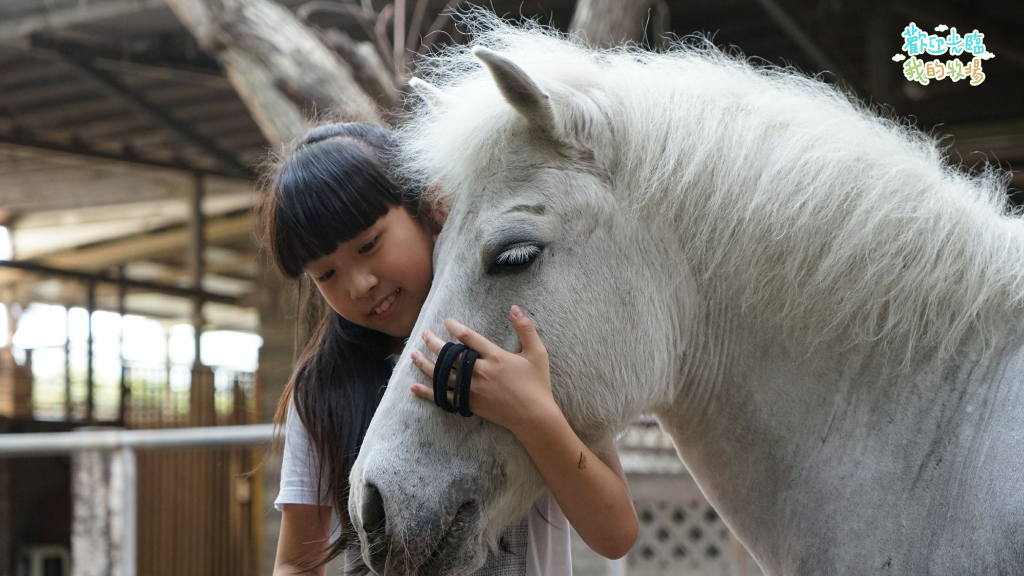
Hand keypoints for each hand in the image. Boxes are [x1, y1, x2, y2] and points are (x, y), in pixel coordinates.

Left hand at [409, 305, 557, 433]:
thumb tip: (515, 307)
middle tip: (423, 334)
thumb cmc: (537, 384)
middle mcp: (479, 372)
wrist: (534, 417)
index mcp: (495, 357)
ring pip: (442, 374)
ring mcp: (472, 389)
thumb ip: (526, 328)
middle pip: (450, 355)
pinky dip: (427, 392)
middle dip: (434, 343)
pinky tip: (414, 387)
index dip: (455, 327)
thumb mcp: (537, 353)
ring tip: (413, 354)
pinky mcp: (469, 404)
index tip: (447, 321)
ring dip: (426, 363)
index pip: (469, 338)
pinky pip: (443, 397)